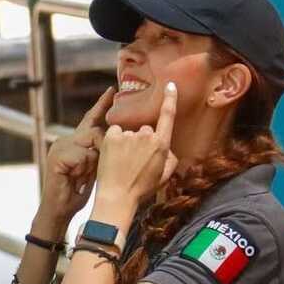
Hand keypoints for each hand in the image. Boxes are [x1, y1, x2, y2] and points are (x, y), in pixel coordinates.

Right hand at [40, 86, 113, 220]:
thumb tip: (117, 140)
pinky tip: (75, 177)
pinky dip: (84, 168)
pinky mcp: (57, 156)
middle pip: (94, 131)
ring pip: (90, 142)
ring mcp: (59, 146)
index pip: (90, 119)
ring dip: (92, 162)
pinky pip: (83, 155)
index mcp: (74, 141)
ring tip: (80, 176)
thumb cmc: (76, 192)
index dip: (101, 105)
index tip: (112, 90)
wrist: (58, 209)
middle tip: (91, 167)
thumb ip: (100, 152)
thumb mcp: (93, 167)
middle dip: (101, 148)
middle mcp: (65, 139)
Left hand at [96, 81, 178, 206]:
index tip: (170, 86)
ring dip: (126, 142)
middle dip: (141, 141)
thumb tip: (168, 148)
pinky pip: (115, 132)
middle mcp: (146, 136)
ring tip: (122, 162)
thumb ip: (170, 159)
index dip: (170, 99)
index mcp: (161, 145)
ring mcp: (128, 135)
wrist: (117, 197)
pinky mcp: (112, 136)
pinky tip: (113, 156)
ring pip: (128, 132)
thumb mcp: (164, 176)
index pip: (168, 116)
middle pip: (145, 130)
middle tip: (134, 161)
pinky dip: (113, 141)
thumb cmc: (141, 189)